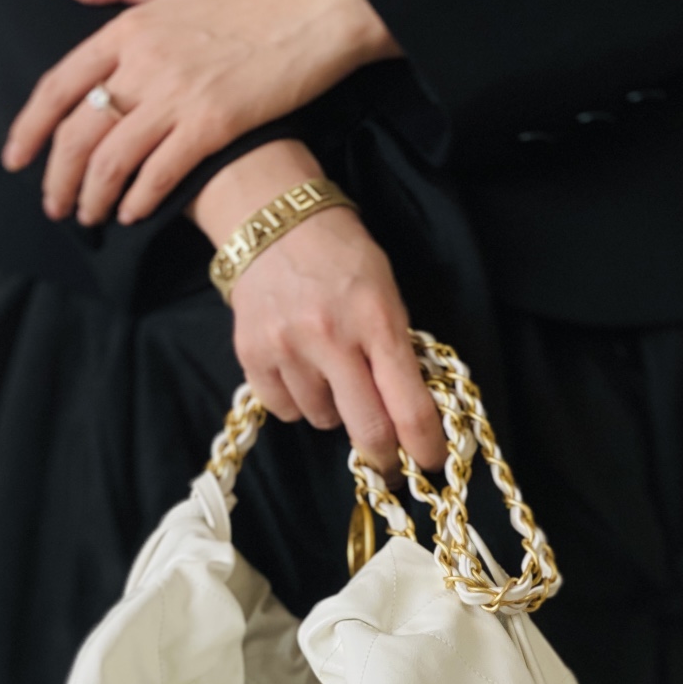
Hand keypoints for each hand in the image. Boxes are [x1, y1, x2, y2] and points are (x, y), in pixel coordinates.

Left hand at [2, 0, 398, 226]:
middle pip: (79, 132)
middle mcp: (144, 63)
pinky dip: (140, 199)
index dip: (31, 127)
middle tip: (54, 206)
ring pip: (112, 160)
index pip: (60, 84)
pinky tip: (132, 214)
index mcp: (129, 28)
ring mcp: (178, 96)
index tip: (16, 159)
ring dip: (94, 197)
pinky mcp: (212, 126)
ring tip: (89, 217)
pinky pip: (160, 173)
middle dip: (58, 178)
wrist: (313, 13)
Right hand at [194, 143, 446, 478]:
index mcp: (377, 320)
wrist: (274, 221)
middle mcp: (332, 339)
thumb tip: (410, 414)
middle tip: (387, 461)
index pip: (409, 405)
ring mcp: (288, 349)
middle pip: (368, 430)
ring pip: (323, 420)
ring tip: (331, 373)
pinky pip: (285, 410)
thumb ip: (397, 350)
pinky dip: (298, 401)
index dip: (424, 445)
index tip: (429, 462)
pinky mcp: (253, 356)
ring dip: (334, 410)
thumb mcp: (385, 292)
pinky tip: (301, 370)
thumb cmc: (341, 257)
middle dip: (382, 455)